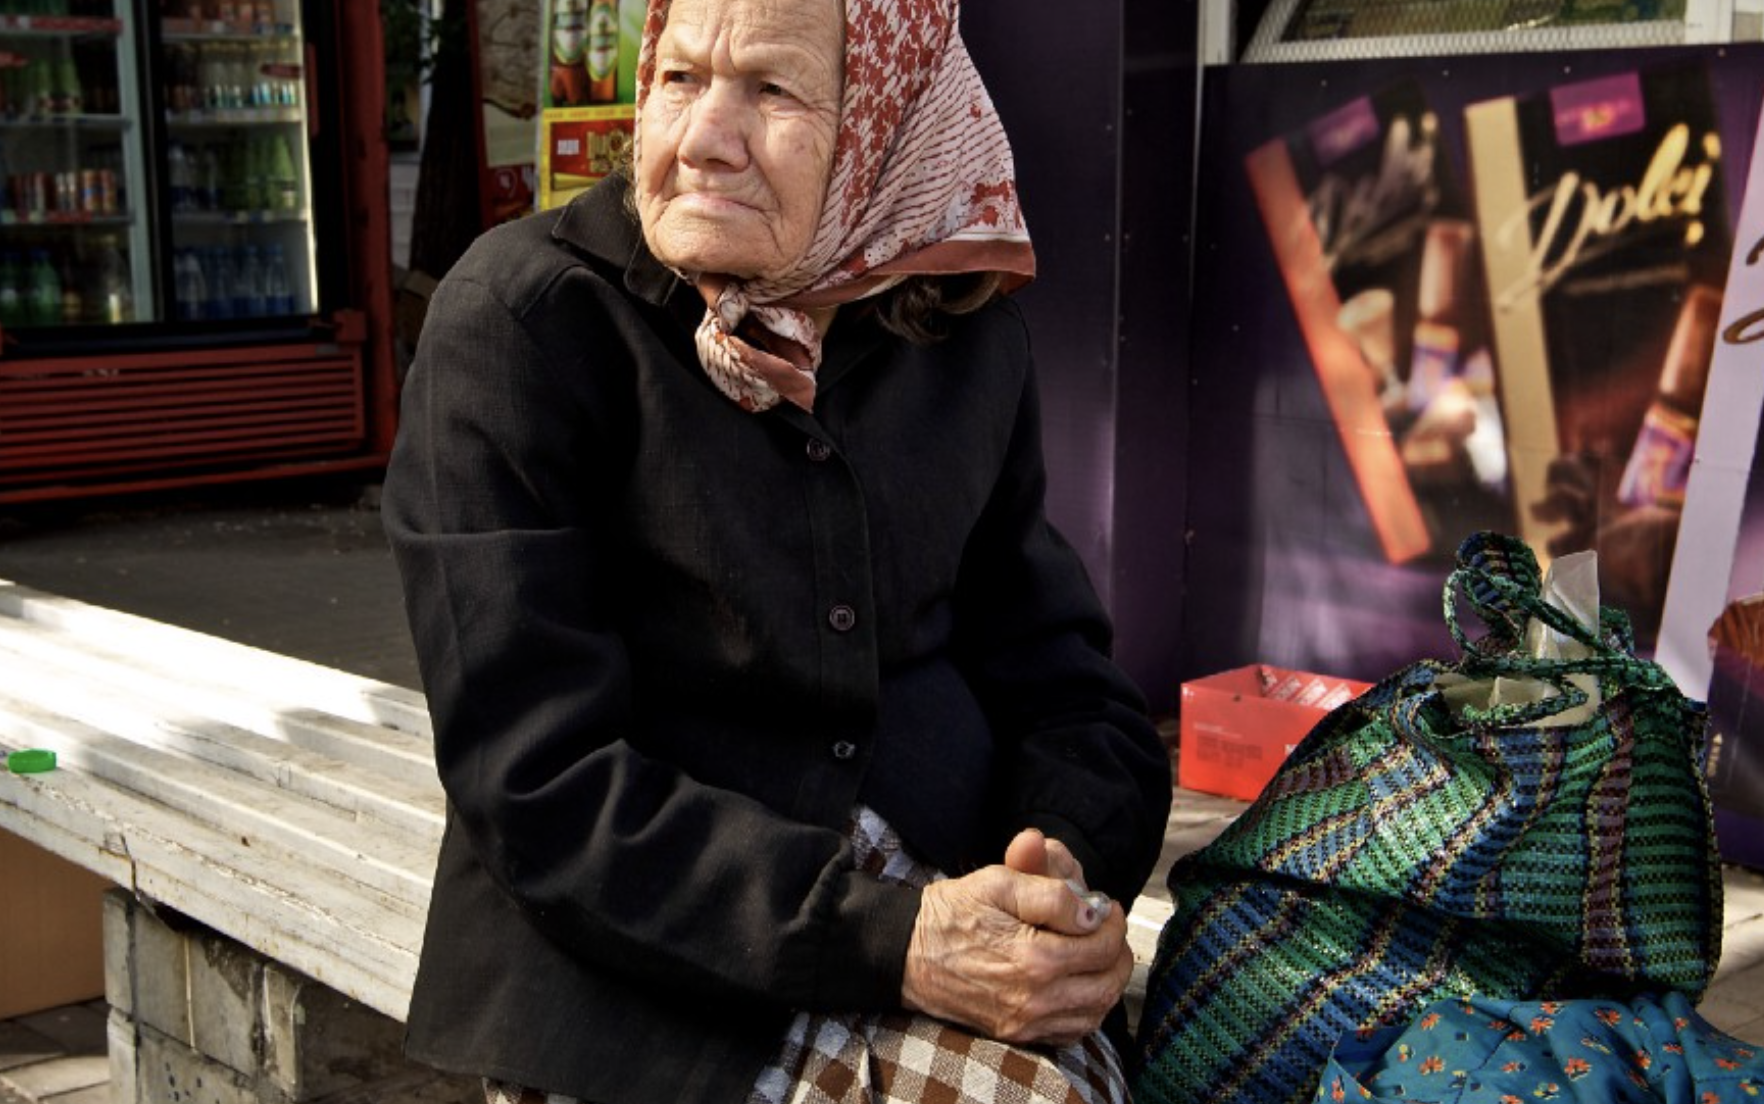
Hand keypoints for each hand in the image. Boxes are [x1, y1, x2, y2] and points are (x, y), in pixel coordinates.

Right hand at [899, 830, 1131, 1045]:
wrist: (908, 954)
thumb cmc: (952, 912)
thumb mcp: (998, 881)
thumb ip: (1050, 891)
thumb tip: (1091, 909)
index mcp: (1034, 957)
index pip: (1103, 944)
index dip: (1111, 919)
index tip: (1103, 905)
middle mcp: (1035, 997)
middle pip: (1108, 981)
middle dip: (1117, 951)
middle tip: (1106, 929)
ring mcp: (1026, 1022)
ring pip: (1096, 1011)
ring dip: (1107, 981)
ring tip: (1096, 954)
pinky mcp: (1018, 1034)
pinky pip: (1072, 1031)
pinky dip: (1087, 1009)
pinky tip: (1077, 984)